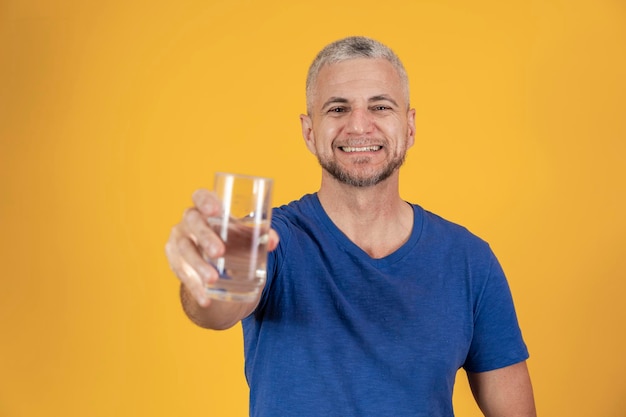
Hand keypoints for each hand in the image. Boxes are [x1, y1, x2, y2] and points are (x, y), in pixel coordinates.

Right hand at [165, 189, 278, 307]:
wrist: (214, 261)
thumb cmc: (231, 239)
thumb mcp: (244, 236)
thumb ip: (259, 236)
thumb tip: (273, 241)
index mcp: (206, 207)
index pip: (200, 196)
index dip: (205, 201)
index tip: (216, 211)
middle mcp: (189, 220)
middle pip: (192, 223)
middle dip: (205, 237)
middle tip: (219, 252)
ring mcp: (179, 239)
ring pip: (185, 250)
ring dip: (198, 265)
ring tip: (213, 279)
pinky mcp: (175, 260)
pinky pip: (182, 272)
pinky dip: (194, 287)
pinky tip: (206, 298)